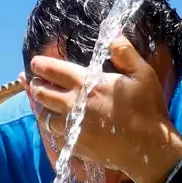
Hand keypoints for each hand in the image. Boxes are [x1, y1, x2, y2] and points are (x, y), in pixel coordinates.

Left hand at [27, 37, 181, 182]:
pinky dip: (51, 127)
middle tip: (33, 81)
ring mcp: (71, 126)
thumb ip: (125, 52)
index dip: (40, 65)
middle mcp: (73, 104)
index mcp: (86, 83)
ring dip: (41, 107)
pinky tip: (55, 124)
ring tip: (40, 102)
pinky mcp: (74, 145)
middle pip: (42, 93)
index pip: (52, 70)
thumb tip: (112, 34)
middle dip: (35, 85)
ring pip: (44, 116)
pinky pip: (54, 134)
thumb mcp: (143, 74)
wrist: (148, 148)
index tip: (35, 63)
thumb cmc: (147, 109)